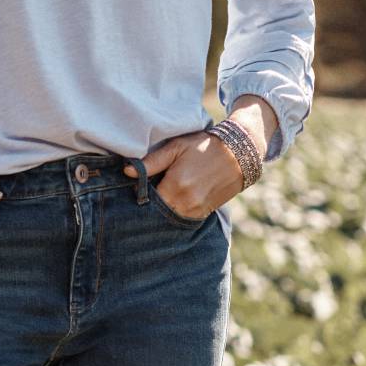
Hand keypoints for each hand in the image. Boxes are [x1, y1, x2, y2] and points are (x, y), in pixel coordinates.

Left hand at [123, 130, 244, 218]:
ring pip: (169, 218)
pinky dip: (175, 213)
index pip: (147, 200)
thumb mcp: (176, 148)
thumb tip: (126, 171)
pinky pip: (182, 219)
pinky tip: (173, 202)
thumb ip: (151, 162)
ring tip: (161, 197)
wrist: (238, 154)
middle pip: (157, 213)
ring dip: (162, 211)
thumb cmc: (204, 147)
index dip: (140, 195)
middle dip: (150, 206)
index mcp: (175, 186)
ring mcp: (196, 211)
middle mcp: (185, 203)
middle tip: (146, 195)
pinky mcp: (203, 215)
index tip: (136, 189)